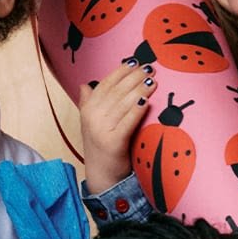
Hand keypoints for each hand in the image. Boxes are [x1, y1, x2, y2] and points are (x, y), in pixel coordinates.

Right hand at [79, 62, 157, 194]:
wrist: (101, 177)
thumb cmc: (100, 148)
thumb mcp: (90, 123)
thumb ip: (88, 103)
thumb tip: (85, 84)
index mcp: (87, 109)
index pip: (105, 84)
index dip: (121, 71)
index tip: (135, 62)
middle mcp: (92, 117)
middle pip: (116, 91)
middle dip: (134, 77)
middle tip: (150, 68)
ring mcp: (102, 130)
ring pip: (123, 103)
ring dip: (139, 89)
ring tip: (153, 80)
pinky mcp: (113, 142)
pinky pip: (128, 121)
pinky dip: (137, 109)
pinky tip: (147, 100)